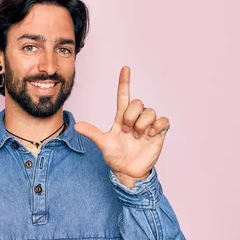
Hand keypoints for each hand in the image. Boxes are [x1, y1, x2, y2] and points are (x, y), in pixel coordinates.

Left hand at [74, 66, 169, 185]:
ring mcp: (148, 124)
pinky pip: (163, 120)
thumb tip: (76, 125)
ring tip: (137, 136)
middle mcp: (135, 118)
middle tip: (127, 131)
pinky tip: (150, 135)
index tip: (125, 68)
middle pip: (138, 103)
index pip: (124, 95)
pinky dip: (156, 126)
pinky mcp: (158, 132)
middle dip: (131, 117)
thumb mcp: (103, 143)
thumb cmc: (116, 156)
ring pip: (150, 111)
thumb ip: (92, 133)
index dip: (124, 82)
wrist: (128, 171)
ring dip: (142, 124)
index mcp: (122, 117)